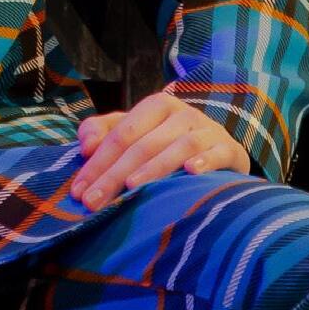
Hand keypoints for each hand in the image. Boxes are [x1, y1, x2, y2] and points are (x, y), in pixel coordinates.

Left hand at [69, 93, 249, 209]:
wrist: (219, 144)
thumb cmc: (166, 140)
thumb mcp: (135, 131)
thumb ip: (103, 132)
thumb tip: (86, 146)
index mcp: (155, 106)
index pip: (120, 135)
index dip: (97, 163)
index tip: (79, 193)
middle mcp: (181, 114)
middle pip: (143, 145)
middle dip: (115, 175)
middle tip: (94, 203)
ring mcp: (207, 130)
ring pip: (178, 148)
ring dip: (155, 168)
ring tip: (133, 187)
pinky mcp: (229, 149)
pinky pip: (217, 154)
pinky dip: (205, 161)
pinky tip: (191, 172)